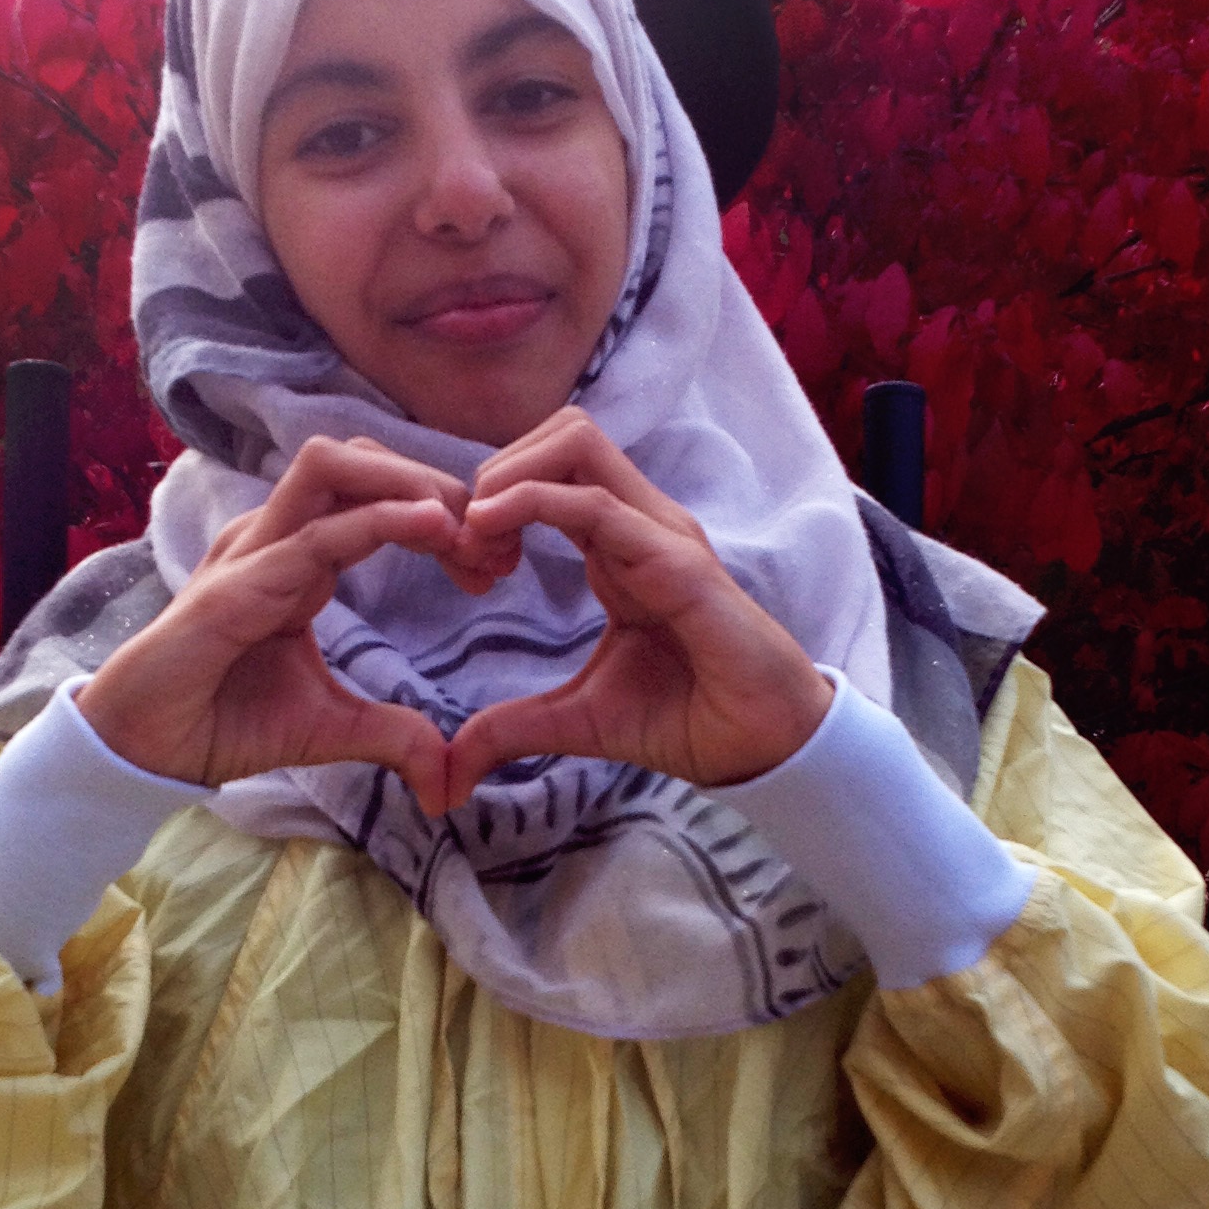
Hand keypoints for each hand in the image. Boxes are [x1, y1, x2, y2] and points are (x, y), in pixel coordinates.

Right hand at [77, 437, 468, 813]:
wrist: (149, 750)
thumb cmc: (225, 721)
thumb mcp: (332, 728)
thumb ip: (393, 736)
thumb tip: (447, 778)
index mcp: (299, 554)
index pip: (376, 495)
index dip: (441, 513)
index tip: (494, 565)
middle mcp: (276, 536)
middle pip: (359, 458)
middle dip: (433, 481)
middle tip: (493, 539)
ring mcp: (253, 551)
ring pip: (333, 466)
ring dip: (408, 483)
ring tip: (464, 525)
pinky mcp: (238, 584)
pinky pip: (316, 533)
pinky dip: (380, 521)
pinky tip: (433, 528)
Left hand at [441, 412, 830, 804]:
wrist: (758, 747)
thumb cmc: (684, 718)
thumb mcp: (576, 722)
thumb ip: (512, 730)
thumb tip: (450, 774)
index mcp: (618, 544)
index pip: (550, 471)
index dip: (492, 500)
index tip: (461, 560)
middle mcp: (640, 523)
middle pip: (562, 434)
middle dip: (497, 471)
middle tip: (465, 541)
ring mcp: (661, 533)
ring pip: (576, 444)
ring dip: (511, 476)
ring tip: (477, 535)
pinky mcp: (678, 561)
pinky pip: (599, 504)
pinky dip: (535, 504)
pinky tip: (495, 540)